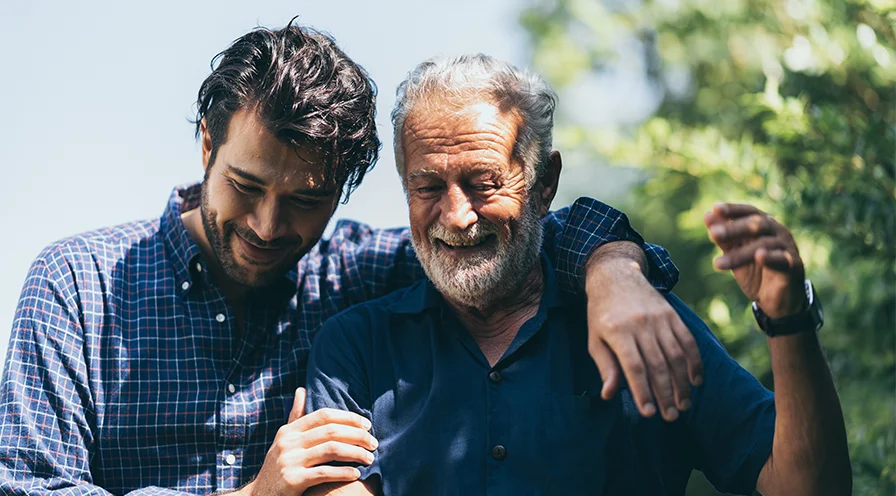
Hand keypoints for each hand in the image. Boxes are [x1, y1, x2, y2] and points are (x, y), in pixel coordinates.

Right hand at [240, 388, 376, 495]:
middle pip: (331, 431)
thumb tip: (302, 389)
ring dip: (355, 453)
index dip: (348, 418)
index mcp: (289, 430)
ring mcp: (289, 461)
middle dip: (357, 436)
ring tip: (369, 458)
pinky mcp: (292, 480)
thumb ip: (296, 416)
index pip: (324, 415)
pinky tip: (355, 474)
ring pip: (331, 450)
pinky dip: (343, 472)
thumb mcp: (284, 440)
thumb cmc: (278, 466)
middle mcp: (288, 442)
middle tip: (374, 443)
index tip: (367, 425)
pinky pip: (324, 473)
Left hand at [585, 256, 702, 421]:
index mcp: (617, 331)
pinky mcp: (672, 315)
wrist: (616, 276)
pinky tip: (696, 381)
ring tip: (683, 405)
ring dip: (682, 383)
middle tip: (670, 417)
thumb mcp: (594, 339)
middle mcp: (640, 324)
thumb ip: (605, 366)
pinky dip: (694, 362)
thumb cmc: (602, 314)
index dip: (643, 392)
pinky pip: (688, 341)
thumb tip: (609, 395)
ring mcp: (659, 319)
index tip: (649, 413)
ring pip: (676, 356)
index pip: (634, 367)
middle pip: (658, 365)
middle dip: (666, 394)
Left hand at [705, 203, 805, 318]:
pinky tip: (759, 256)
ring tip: (717, 264)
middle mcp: (778, 232)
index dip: (733, 210)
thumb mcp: (736, 254)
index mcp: (765, 225)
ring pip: (764, 244)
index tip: (715, 208)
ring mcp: (787, 247)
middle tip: (713, 234)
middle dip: (733, 229)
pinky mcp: (794, 265)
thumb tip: (707, 216)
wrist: (778, 300)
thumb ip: (724, 238)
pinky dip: (770, 257)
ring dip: (739, 253)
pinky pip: (782, 259)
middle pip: (757, 224)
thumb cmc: (756, 271)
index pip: (749, 212)